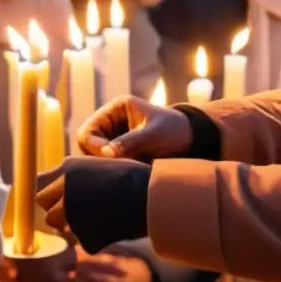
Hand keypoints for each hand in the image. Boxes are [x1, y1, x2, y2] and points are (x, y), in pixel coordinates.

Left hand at [37, 157, 150, 253]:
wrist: (154, 197)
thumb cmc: (134, 178)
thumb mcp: (101, 166)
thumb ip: (78, 176)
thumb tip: (62, 186)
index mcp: (68, 169)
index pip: (37, 181)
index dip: (45, 191)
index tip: (51, 197)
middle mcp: (64, 188)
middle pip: (43, 203)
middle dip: (55, 207)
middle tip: (75, 211)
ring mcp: (71, 212)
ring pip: (56, 224)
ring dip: (69, 224)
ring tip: (94, 219)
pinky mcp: (82, 233)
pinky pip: (80, 239)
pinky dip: (92, 239)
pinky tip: (109, 230)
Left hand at [71, 247, 151, 281]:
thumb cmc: (125, 267)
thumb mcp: (116, 257)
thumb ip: (96, 256)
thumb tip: (76, 250)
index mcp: (126, 267)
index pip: (106, 264)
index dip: (90, 262)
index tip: (77, 260)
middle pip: (103, 279)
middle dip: (85, 276)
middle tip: (70, 272)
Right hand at [78, 95, 192, 160]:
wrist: (193, 140)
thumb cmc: (175, 130)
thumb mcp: (154, 134)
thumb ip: (130, 141)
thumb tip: (107, 154)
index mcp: (115, 109)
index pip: (88, 130)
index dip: (95, 146)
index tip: (111, 157)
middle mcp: (110, 122)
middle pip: (87, 144)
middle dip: (98, 157)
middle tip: (118, 166)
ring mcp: (114, 137)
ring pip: (95, 156)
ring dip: (106, 165)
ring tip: (125, 169)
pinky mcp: (120, 151)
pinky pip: (107, 163)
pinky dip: (114, 169)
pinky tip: (127, 172)